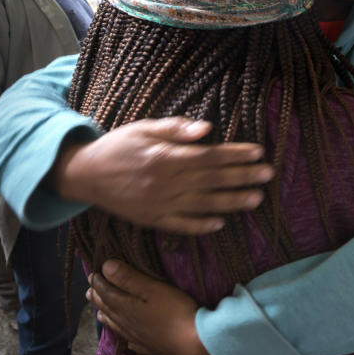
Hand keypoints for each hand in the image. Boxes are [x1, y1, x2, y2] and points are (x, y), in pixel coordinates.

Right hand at [53, 117, 273, 235]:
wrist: (84, 174)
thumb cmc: (118, 146)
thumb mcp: (144, 128)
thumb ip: (176, 129)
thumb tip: (207, 129)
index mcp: (166, 157)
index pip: (210, 156)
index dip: (236, 154)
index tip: (259, 152)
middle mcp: (167, 182)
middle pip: (213, 180)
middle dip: (243, 176)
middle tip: (269, 174)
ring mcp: (160, 204)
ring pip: (204, 204)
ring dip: (232, 202)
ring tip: (256, 199)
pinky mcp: (152, 220)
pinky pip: (182, 225)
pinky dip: (202, 226)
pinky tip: (221, 223)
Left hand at [87, 260, 221, 354]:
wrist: (193, 344)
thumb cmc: (175, 311)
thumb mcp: (152, 288)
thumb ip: (128, 278)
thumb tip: (105, 266)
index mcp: (125, 307)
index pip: (106, 292)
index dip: (98, 282)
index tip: (92, 273)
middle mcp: (127, 323)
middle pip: (108, 309)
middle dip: (98, 298)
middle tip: (90, 291)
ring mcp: (139, 337)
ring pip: (117, 326)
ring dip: (106, 317)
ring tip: (99, 313)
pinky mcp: (152, 347)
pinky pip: (133, 342)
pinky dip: (126, 337)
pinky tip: (128, 339)